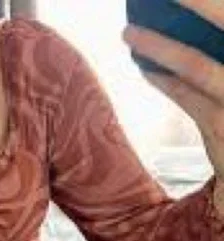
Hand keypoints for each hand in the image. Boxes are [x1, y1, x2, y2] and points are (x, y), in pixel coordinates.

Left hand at [123, 0, 223, 180]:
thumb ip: (223, 52)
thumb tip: (200, 24)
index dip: (206, 3)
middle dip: (195, 4)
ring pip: (196, 64)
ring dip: (159, 47)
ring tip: (129, 33)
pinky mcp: (220, 125)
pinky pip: (186, 96)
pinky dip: (164, 80)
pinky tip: (145, 69)